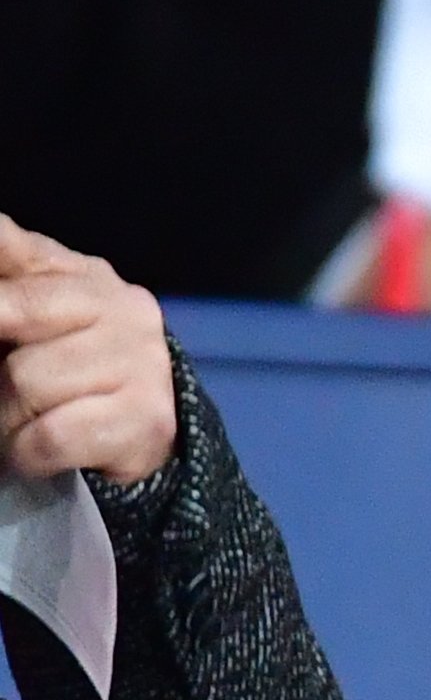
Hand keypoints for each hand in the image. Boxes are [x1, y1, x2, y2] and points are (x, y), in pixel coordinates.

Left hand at [0, 216, 173, 485]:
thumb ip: (13, 283)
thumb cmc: (74, 373)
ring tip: (25, 422)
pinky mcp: (147, 420)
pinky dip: (28, 451)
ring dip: (6, 417)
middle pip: (12, 314)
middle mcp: (124, 308)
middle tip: (2, 381)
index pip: (18, 248)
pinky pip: (50, 436)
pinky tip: (43, 450)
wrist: (147, 436)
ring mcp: (142, 363)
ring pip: (26, 382)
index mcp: (86, 275)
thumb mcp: (41, 321)